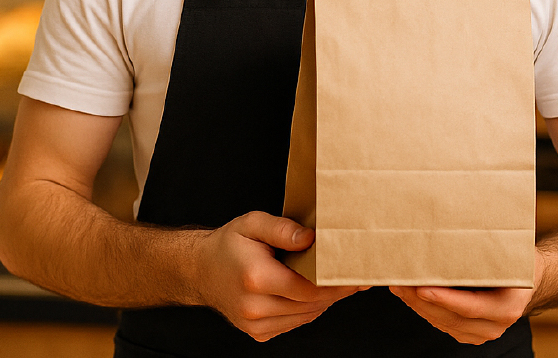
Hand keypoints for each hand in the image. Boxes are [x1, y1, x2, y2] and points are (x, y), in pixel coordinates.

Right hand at [193, 211, 363, 341]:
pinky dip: (307, 308)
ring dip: (324, 301)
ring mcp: (255, 325)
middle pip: (311, 304)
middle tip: (356, 277)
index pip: (308, 288)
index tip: (355, 273)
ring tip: (337, 282)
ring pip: (306, 316)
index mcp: (256, 279)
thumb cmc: (229, 244)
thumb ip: (282, 229)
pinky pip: (294, 322)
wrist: (200, 270)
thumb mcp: (252, 223)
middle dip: (336, 291)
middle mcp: (255, 307)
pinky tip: (311, 292)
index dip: (335, 282)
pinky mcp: (258, 333)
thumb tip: (312, 238)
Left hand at [389, 253, 544, 345]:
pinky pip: (442, 324)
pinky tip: (409, 294)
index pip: (470, 306)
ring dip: (417, 304)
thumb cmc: (515, 260)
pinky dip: (424, 309)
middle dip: (421, 300)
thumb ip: (486, 250)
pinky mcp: (469, 333)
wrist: (529, 280)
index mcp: (507, 306)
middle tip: (400, 280)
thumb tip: (458, 223)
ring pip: (442, 322)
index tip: (422, 288)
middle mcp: (495, 324)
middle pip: (451, 317)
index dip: (444, 299)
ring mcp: (482, 332)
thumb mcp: (508, 254)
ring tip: (398, 284)